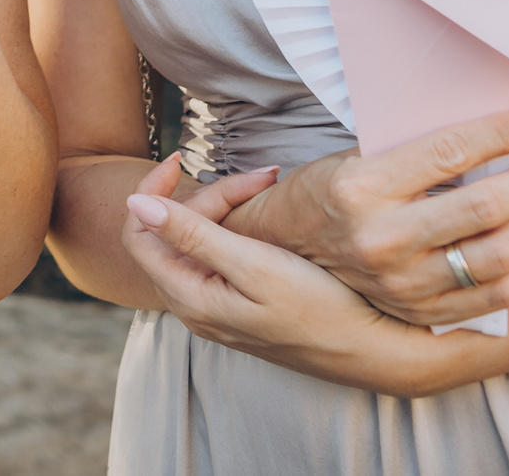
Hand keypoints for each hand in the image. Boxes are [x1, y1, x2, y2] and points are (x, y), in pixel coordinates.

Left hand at [123, 156, 456, 396]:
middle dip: (211, 193)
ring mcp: (219, 304)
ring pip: (201, 238)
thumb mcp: (254, 265)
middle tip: (262, 177)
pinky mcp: (242, 301)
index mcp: (189, 296)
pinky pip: (223, 252)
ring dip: (229, 205)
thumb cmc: (318, 309)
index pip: (138, 231)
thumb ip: (193, 234)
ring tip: (271, 185)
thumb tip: (134, 202)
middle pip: (174, 230)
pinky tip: (271, 213)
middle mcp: (195, 304)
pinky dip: (241, 225)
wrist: (373, 350)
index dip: (152, 189)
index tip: (184, 158)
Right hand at [227, 108, 508, 326]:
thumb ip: (421, 151)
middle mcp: (382, 238)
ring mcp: (401, 282)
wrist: (288, 249)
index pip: (453, 152)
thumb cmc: (331, 189)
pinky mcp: (417, 312)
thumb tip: (501, 129)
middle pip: (487, 206)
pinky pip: (495, 296)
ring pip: (500, 255)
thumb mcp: (360, 156)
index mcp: (362, 186)